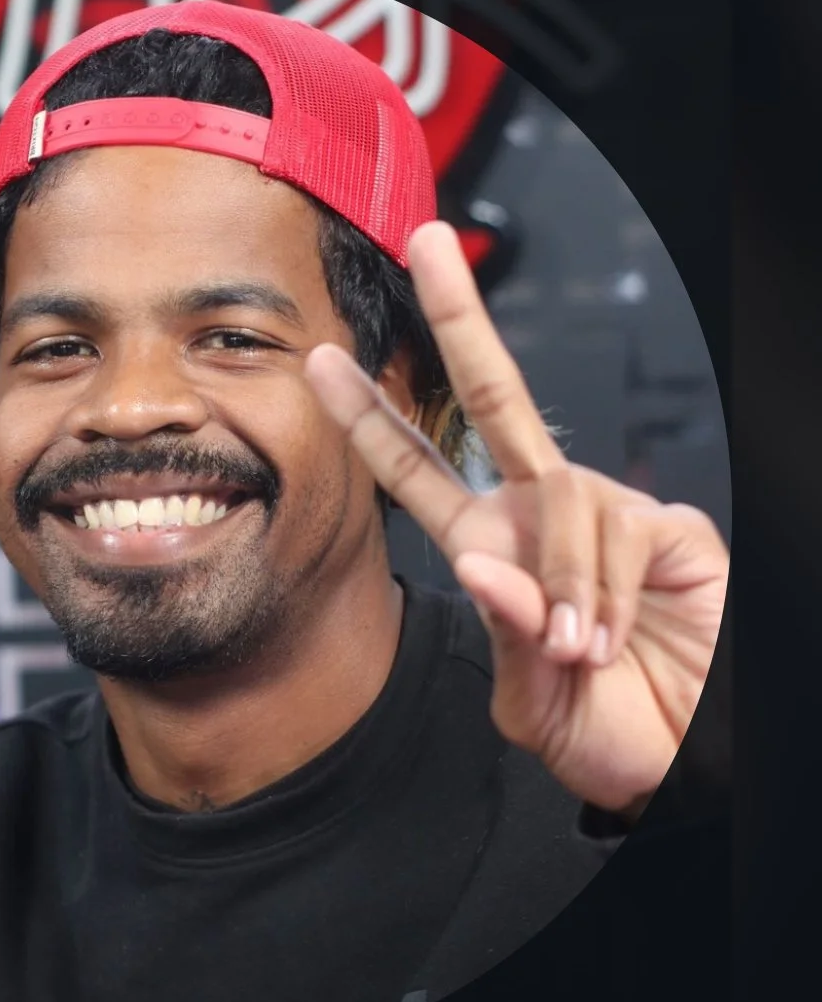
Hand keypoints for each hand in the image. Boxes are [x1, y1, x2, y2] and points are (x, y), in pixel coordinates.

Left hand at [305, 222, 728, 814]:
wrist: (680, 756)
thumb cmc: (603, 726)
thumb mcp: (532, 698)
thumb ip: (506, 631)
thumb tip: (483, 561)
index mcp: (489, 548)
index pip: (419, 469)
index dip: (369, 417)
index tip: (322, 362)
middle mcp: (540, 517)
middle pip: (495, 399)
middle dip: (460, 318)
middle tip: (428, 246)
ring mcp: (606, 514)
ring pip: (562, 501)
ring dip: (565, 586)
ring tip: (581, 651)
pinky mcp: (669, 526)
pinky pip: (620, 534)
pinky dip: (607, 594)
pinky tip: (613, 632)